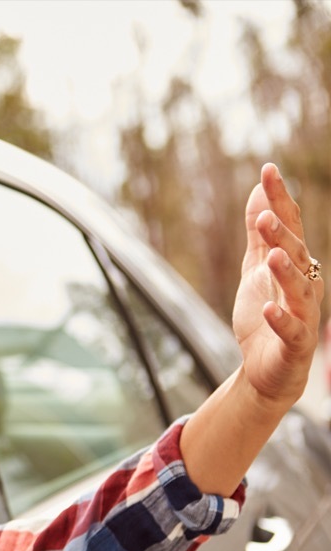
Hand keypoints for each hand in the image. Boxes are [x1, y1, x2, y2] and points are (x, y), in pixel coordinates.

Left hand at [232, 163, 323, 408]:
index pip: (289, 226)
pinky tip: (269, 309)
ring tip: (273, 256)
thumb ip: (259, 234)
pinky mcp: (294, 343)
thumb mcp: (256, 269)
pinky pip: (290, 330)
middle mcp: (304, 285)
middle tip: (266, 216)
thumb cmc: (266, 314)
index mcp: (295, 265)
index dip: (279, 199)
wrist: (266, 369)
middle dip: (283, 235)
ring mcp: (301, 314)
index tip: (268, 170)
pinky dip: (280, 320)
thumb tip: (257, 192)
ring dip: (287, 272)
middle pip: (296, 254)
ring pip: (299, 290)